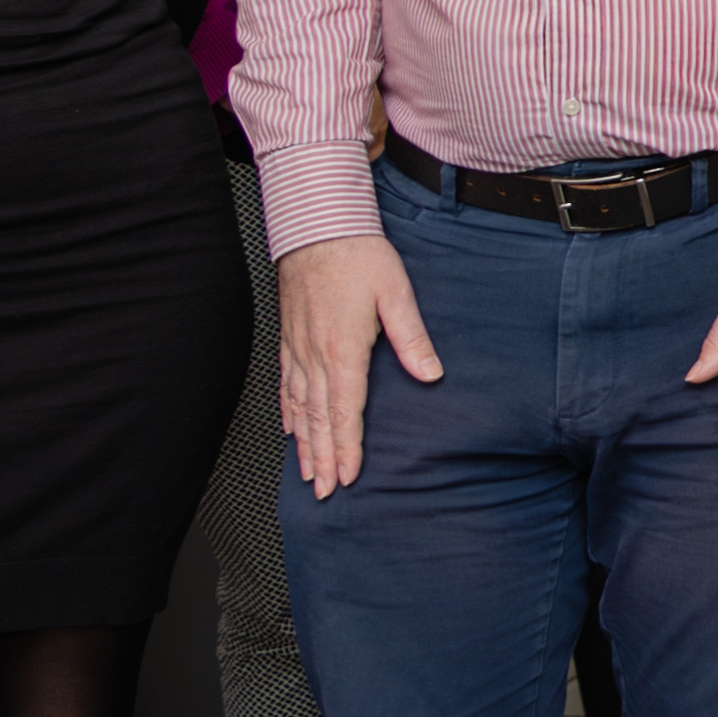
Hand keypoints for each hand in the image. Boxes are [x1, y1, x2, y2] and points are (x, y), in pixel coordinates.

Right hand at [277, 232, 441, 493]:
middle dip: (322, 459)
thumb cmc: (358, 254)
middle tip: (324, 493)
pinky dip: (288, 412)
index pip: (346, 412)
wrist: (316, 224)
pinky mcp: (290, 337)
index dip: (346, 449)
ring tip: (306, 474)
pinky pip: (286, 384)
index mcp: (343, 350)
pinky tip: (291, 429)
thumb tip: (431, 375)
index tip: (347, 479)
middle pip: (319, 419)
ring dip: (304, 443)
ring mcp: (298, 347)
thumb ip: (412, 338)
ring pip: (299, 407)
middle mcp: (315, 355)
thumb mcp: (396, 293)